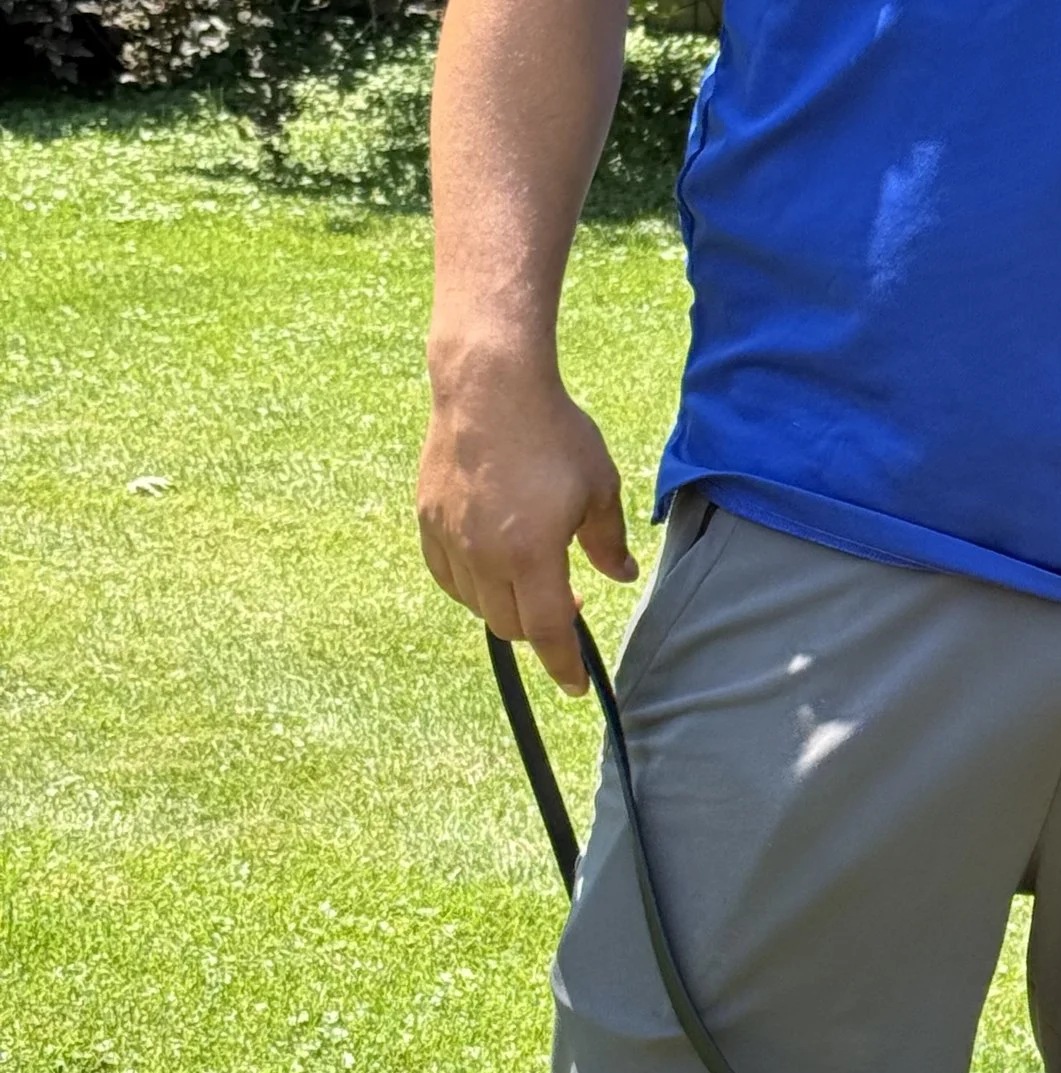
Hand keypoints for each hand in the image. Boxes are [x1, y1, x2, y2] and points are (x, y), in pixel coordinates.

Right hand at [417, 347, 637, 694]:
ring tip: (529, 579)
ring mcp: (449, 538)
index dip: (563, 664)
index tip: (575, 686)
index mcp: (530, 554)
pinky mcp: (428, 519)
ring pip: (474, 603)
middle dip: (539, 630)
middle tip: (566, 607)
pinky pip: (446, 574)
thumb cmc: (553, 433)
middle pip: (509, 624)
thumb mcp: (599, 488)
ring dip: (504, 607)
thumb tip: (619, 576)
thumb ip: (607, 541)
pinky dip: (469, 585)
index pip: (547, 631)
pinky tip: (489, 568)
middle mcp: (483, 556)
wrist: (490, 387)